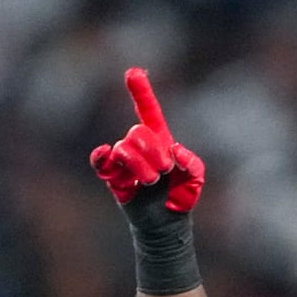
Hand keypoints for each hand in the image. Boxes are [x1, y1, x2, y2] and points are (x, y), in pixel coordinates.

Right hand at [90, 68, 205, 216]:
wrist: (166, 224)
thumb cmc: (181, 197)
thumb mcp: (195, 178)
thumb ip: (192, 163)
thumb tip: (174, 151)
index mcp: (159, 140)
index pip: (148, 111)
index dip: (141, 92)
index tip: (132, 72)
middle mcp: (139, 146)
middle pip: (137, 132)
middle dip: (153, 152)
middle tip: (163, 172)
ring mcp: (124, 161)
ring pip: (124, 148)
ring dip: (142, 166)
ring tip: (151, 181)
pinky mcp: (113, 178)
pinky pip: (101, 162)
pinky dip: (102, 157)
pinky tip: (106, 154)